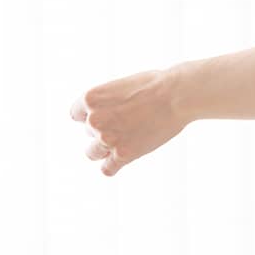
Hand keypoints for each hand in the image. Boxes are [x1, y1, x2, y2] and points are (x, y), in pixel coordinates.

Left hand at [69, 68, 186, 176]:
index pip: (76, 115)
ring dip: (106, 149)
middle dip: (106, 129)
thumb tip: (103, 116)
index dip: (94, 114)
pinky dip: (115, 165)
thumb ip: (107, 101)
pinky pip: (108, 169)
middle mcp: (94, 119)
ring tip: (128, 139)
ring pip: (93, 153)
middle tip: (131, 121)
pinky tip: (125, 157)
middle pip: (90, 132)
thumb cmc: (156, 85)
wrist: (178, 95)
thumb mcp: (123, 85)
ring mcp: (107, 139)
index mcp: (91, 98)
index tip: (110, 114)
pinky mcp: (123, 154)